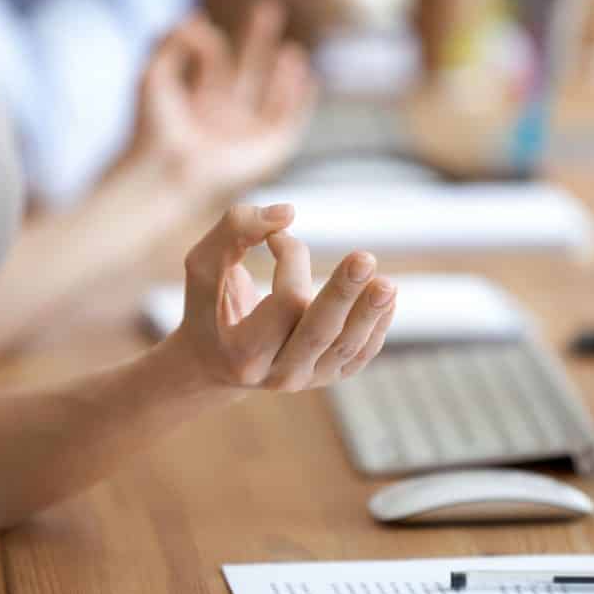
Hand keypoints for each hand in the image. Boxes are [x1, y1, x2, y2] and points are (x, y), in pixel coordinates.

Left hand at [132, 0, 316, 195]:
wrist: (165, 171)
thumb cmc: (152, 130)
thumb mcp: (153, 75)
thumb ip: (169, 41)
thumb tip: (194, 18)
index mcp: (196, 105)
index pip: (213, 63)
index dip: (208, 41)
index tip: (198, 25)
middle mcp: (224, 119)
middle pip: (247, 73)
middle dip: (258, 41)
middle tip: (268, 8)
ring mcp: (245, 136)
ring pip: (271, 99)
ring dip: (284, 74)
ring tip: (292, 49)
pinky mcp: (265, 151)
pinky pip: (288, 123)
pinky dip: (297, 101)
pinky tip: (305, 77)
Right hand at [174, 204, 395, 391]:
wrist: (213, 364)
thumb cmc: (209, 304)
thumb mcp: (204, 265)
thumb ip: (235, 230)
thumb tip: (289, 212)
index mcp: (242, 353)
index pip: (282, 302)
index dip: (290, 259)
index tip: (277, 237)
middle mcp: (276, 375)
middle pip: (318, 332)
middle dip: (343, 293)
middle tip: (365, 258)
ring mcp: (305, 380)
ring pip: (346, 348)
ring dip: (370, 313)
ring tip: (388, 284)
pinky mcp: (326, 377)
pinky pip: (359, 356)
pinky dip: (376, 328)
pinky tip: (388, 299)